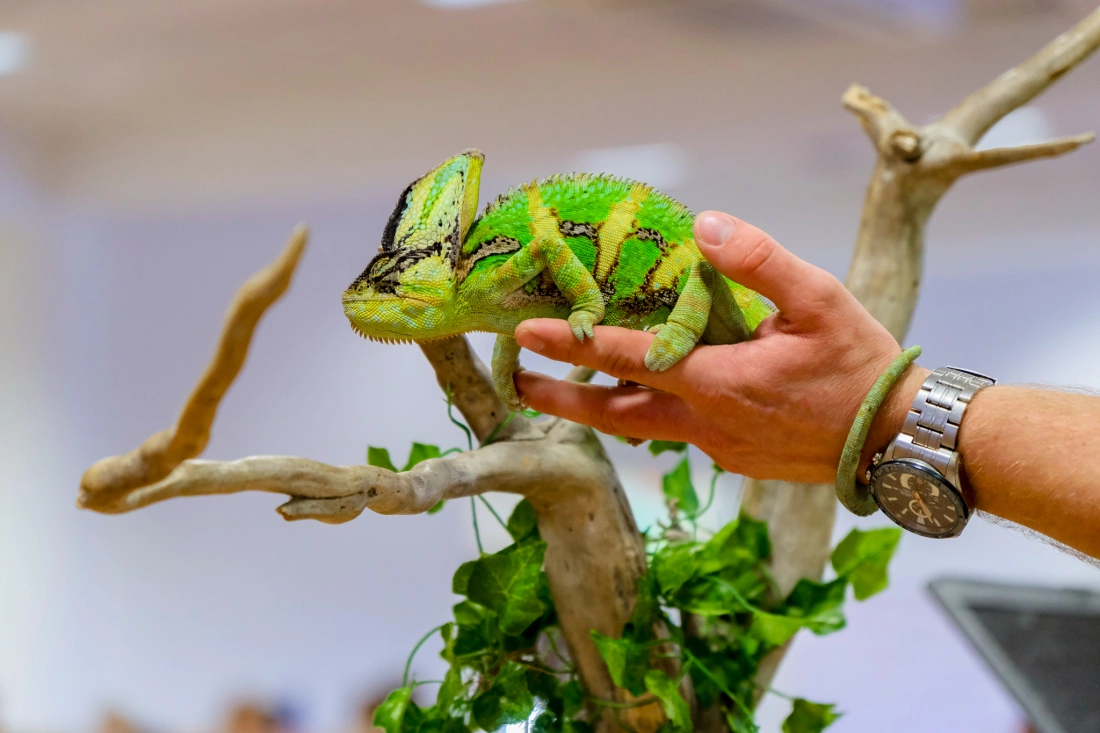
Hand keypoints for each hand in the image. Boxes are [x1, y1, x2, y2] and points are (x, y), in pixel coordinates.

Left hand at [513, 211, 928, 483]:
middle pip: (614, 414)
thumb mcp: (819, 299)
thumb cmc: (862, 368)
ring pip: (645, 428)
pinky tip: (658, 394)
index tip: (527, 334)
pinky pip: (682, 434)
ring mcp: (720, 447)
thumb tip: (706, 225)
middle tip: (520, 383)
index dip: (572, 345)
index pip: (626, 360)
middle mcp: (706, 423)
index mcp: (717, 382)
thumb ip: (759, 261)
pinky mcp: (737, 460)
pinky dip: (655, 414)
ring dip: (606, 407)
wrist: (901, 441)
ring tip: (575, 389)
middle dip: (562, 398)